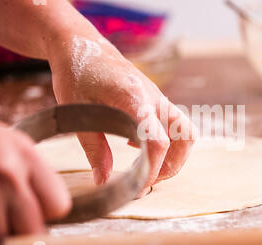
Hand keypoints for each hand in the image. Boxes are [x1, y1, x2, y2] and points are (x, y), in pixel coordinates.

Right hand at [0, 112, 70, 244]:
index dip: (47, 212)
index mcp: (26, 157)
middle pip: (31, 229)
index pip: (58, 205)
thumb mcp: (10, 142)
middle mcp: (7, 177)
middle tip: (9, 217)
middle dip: (21, 228)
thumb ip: (32, 173)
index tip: (38, 208)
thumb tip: (48, 210)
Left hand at [48, 35, 195, 194]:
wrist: (80, 42)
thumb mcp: (76, 113)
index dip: (153, 168)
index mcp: (134, 99)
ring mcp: (157, 96)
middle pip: (185, 136)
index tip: (139, 184)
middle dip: (174, 164)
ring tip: (144, 167)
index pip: (158, 140)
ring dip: (173, 154)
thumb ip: (94, 148)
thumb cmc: (76, 73)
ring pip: (183, 130)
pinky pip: (172, 123)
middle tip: (148, 180)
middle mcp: (153, 97)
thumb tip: (103, 181)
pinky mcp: (154, 97)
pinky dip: (164, 140)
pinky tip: (134, 145)